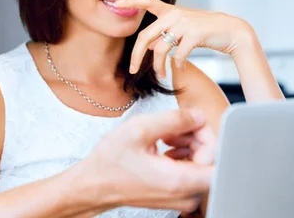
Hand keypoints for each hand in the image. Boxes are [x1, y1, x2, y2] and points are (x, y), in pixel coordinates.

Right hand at [70, 109, 214, 213]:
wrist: (95, 185)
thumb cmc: (111, 162)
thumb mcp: (139, 130)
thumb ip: (173, 119)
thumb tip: (198, 116)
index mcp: (180, 181)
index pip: (218, 158)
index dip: (207, 134)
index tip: (189, 123)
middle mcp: (186, 194)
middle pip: (211, 160)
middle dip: (196, 138)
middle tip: (171, 127)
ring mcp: (182, 198)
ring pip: (202, 165)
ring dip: (188, 145)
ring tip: (165, 136)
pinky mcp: (176, 196)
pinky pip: (192, 173)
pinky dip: (182, 156)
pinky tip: (163, 147)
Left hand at [115, 0, 253, 76]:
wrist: (232, 32)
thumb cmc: (204, 32)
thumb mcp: (182, 31)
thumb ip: (164, 35)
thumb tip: (147, 46)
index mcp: (170, 11)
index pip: (147, 1)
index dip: (131, 1)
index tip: (115, 3)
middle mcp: (175, 14)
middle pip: (145, 35)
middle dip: (136, 55)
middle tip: (132, 69)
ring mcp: (185, 23)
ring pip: (160, 49)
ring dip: (158, 66)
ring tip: (161, 75)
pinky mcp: (195, 33)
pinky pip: (177, 54)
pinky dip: (176, 65)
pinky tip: (178, 69)